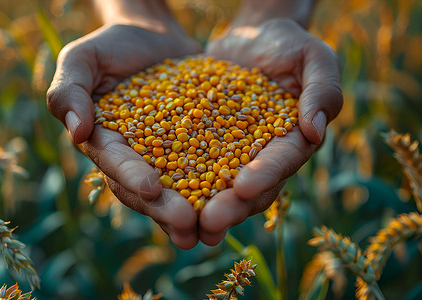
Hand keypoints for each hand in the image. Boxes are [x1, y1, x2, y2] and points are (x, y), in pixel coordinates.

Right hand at [47, 21, 201, 248]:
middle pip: (148, 189)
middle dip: (166, 209)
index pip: (115, 164)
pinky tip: (237, 198)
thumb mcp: (82, 60)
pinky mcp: (195, 145)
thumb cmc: (111, 47)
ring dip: (194, 211)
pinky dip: (219, 184)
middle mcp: (135, 158)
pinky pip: (207, 166)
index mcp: (105, 143)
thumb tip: (76, 132)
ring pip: (178, 188)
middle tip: (188, 228)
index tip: (151, 189)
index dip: (132, 177)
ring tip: (212, 231)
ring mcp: (166, 155)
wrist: (152, 37)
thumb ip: (69, 91)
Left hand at [200, 18, 342, 244]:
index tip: (243, 188)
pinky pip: (191, 163)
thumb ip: (321, 90)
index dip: (264, 176)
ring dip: (201, 207)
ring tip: (181, 224)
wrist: (252, 38)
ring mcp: (234, 153)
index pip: (281, 163)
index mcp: (294, 142)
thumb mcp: (314, 58)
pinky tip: (157, 192)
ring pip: (218, 186)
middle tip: (208, 225)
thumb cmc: (289, 46)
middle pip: (249, 189)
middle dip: (230, 207)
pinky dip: (178, 180)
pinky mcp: (206, 143)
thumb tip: (316, 129)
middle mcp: (264, 156)